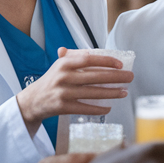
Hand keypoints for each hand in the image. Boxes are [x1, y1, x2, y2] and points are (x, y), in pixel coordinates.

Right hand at [15, 49, 132, 134]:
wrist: (33, 100)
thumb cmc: (52, 80)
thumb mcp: (60, 66)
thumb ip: (76, 57)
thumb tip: (96, 53)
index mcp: (64, 63)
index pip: (89, 59)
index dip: (106, 61)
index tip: (120, 64)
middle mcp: (63, 77)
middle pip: (95, 77)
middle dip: (116, 77)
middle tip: (130, 77)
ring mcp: (63, 92)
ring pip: (92, 93)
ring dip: (111, 93)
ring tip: (124, 92)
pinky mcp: (63, 107)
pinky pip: (85, 108)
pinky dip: (99, 109)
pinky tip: (109, 107)